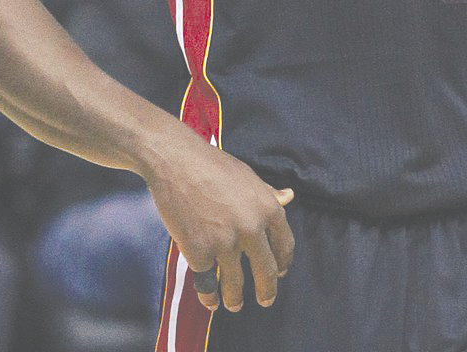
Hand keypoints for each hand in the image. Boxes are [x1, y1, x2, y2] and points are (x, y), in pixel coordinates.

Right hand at [145, 128, 294, 313]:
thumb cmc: (213, 165)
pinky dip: (208, 295)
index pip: (284, 246)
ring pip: (236, 284)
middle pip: (266, 272)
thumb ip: (267, 194)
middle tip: (266, 300)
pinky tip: (210, 300)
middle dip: (267, 291)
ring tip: (234, 304)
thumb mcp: (247, 177)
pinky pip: (207, 283)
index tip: (279, 272)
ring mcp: (225, 244)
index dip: (283, 262)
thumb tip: (289, 196)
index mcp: (268, 209)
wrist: (177, 162)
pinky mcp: (199, 253)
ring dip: (235, 299)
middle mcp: (252, 229)